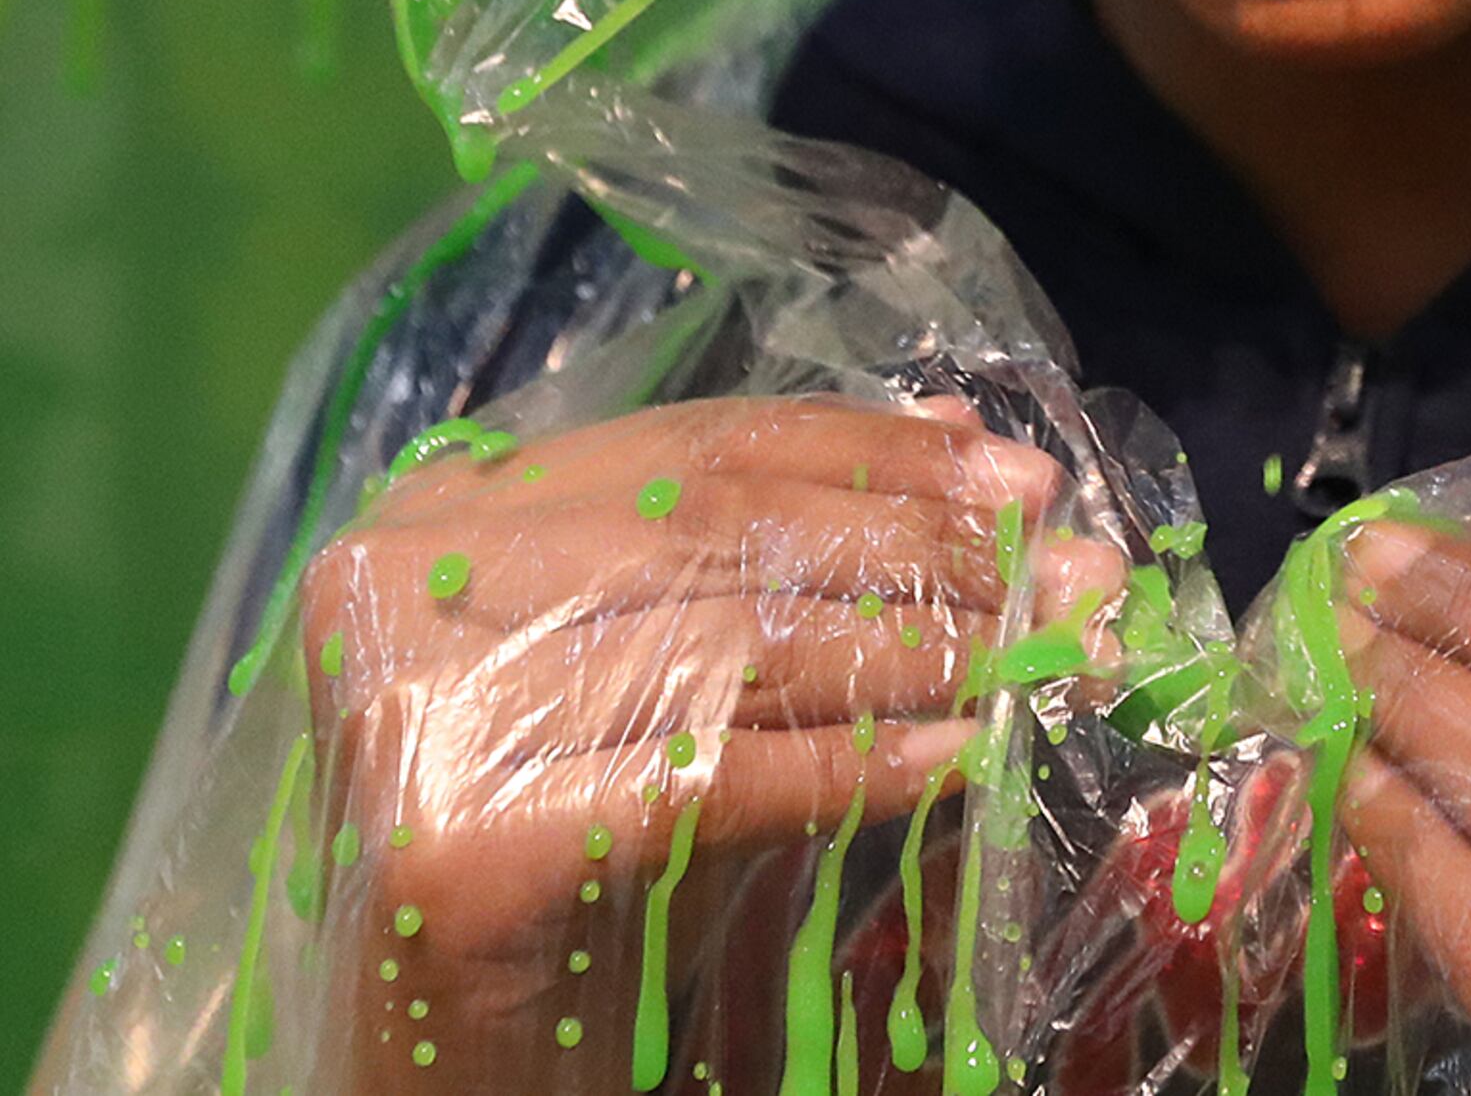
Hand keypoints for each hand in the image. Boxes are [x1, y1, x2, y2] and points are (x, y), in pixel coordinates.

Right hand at [296, 395, 1116, 1088]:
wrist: (448, 1071)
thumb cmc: (576, 868)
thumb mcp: (697, 692)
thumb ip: (804, 561)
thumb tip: (972, 439)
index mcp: (447, 512)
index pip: (704, 450)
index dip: (880, 458)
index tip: (1029, 485)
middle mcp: (398, 582)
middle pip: (729, 535)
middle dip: (927, 552)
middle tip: (1073, 577)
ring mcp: (414, 707)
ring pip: (732, 646)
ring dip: (920, 654)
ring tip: (1042, 662)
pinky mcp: (449, 840)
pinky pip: (702, 777)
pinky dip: (847, 767)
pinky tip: (953, 761)